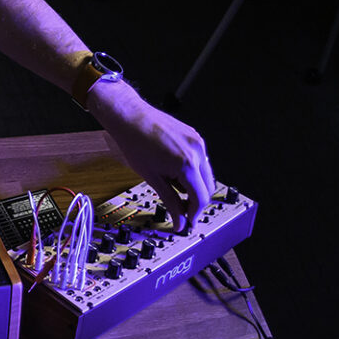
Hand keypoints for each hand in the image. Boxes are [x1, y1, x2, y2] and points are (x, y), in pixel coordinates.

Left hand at [88, 80, 213, 232]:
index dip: (195, 214)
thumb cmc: (135, 142)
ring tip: (172, 187)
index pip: (202, 198)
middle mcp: (197, 152)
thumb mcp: (152, 178)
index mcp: (187, 164)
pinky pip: (201, 160)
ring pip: (206, 174)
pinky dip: (193, 171)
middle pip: (209, 188)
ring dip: (195, 186)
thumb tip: (179, 220)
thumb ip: (170, 201)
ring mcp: (198, 142)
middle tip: (181, 209)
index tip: (188, 221)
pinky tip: (175, 172)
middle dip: (196, 201)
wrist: (129, 117)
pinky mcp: (195, 137)